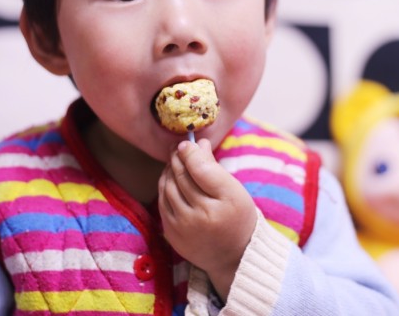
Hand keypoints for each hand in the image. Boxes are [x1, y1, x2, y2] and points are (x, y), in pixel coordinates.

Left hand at [158, 138, 256, 299]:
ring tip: (174, 162)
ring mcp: (184, 227)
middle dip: (177, 158)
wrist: (233, 256)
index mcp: (224, 202)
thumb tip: (197, 143)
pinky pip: (162, 202)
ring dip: (168, 171)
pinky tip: (170, 180)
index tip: (187, 142)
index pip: (200, 169)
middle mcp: (202, 215)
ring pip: (168, 187)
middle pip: (181, 177)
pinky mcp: (172, 234)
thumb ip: (214, 167)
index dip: (190, 152)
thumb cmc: (237, 218)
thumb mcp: (235, 191)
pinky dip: (164, 187)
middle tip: (178, 148)